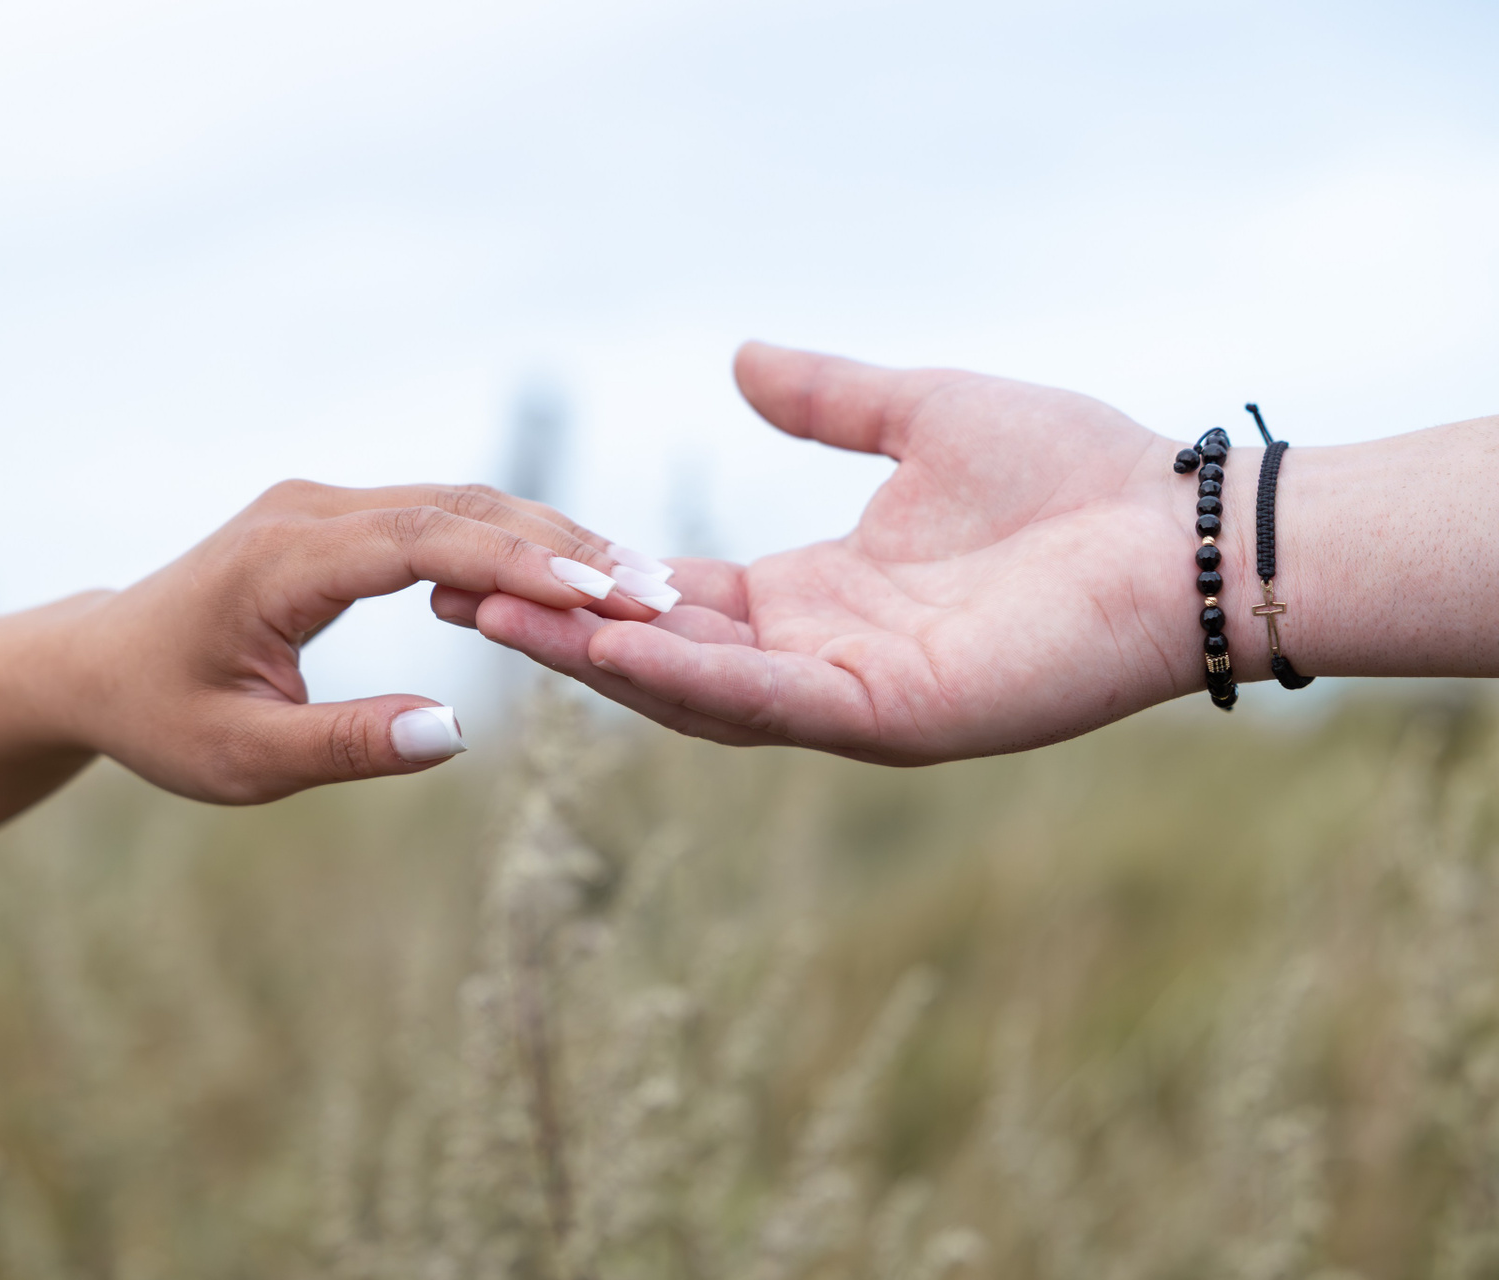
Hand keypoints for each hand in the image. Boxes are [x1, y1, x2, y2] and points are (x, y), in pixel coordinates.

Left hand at [58, 480, 668, 801]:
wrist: (99, 664)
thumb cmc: (163, 716)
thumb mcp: (243, 758)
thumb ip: (348, 744)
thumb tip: (456, 732)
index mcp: (281, 560)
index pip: (425, 540)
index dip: (523, 563)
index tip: (607, 595)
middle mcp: (309, 510)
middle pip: (461, 505)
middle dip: (563, 545)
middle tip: (656, 590)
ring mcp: (325, 506)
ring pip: (461, 502)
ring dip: (549, 538)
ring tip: (638, 583)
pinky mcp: (339, 520)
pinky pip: (442, 517)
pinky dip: (513, 541)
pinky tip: (573, 577)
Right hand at [452, 342, 1209, 764]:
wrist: (1181, 534)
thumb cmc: (1073, 477)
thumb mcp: (923, 417)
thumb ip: (828, 399)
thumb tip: (741, 359)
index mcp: (818, 597)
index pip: (674, 598)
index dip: (586, 580)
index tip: (498, 554)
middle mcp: (819, 658)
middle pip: (660, 655)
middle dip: (560, 632)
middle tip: (458, 596)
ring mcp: (851, 699)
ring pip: (696, 690)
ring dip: (599, 659)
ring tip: (502, 618)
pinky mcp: (892, 720)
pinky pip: (772, 703)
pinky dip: (694, 677)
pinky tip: (619, 643)